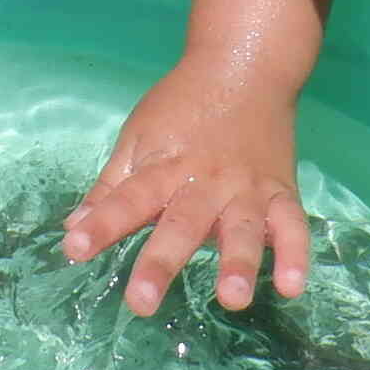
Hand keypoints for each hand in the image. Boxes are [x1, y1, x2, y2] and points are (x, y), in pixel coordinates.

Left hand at [62, 67, 307, 313]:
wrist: (245, 66)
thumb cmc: (182, 105)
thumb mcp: (138, 137)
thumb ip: (111, 187)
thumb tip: (73, 227)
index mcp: (163, 167)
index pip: (127, 198)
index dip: (102, 223)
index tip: (75, 248)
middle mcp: (205, 181)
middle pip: (181, 223)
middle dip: (161, 263)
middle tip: (141, 303)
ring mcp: (247, 188)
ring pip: (243, 228)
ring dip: (238, 262)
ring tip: (233, 298)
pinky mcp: (282, 191)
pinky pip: (293, 225)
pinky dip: (296, 255)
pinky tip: (292, 286)